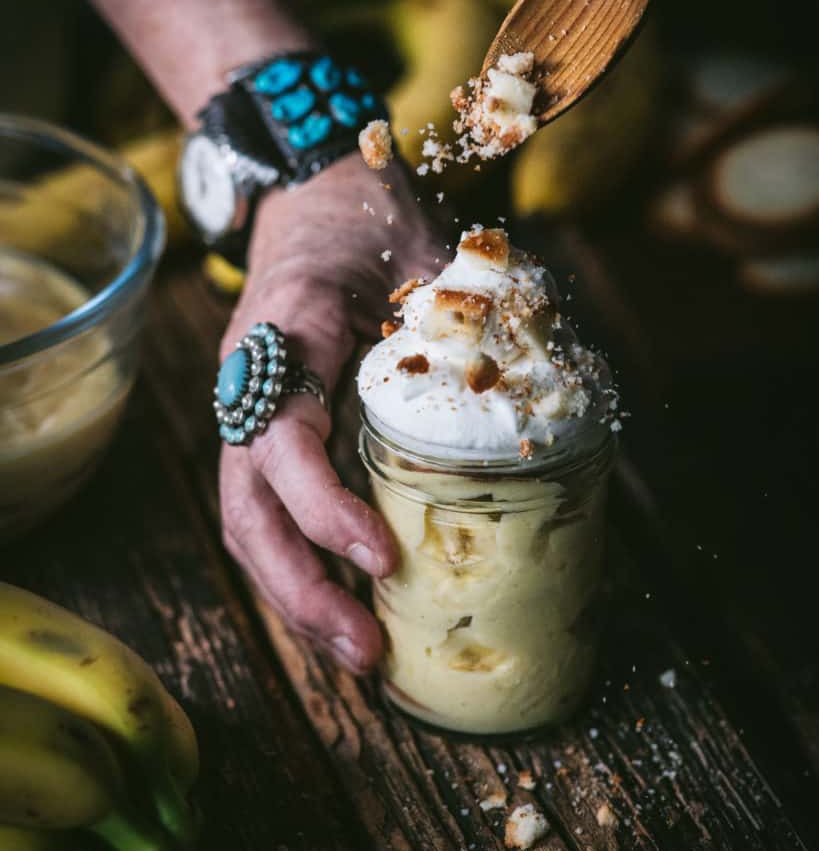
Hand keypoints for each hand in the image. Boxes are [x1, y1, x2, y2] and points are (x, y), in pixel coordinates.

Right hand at [218, 154, 444, 672]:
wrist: (313, 193)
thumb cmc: (367, 214)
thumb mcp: (427, 242)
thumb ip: (477, 301)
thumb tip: (563, 365)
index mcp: (285, 336)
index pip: (282, 442)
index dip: (323, 508)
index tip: (381, 558)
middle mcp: (253, 387)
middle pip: (248, 509)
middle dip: (302, 590)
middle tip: (366, 654)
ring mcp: (256, 414)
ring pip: (250, 523)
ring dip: (298, 597)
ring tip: (360, 656)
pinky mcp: (275, 432)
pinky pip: (272, 511)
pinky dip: (306, 566)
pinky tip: (351, 605)